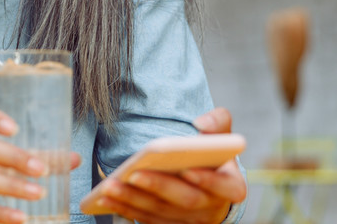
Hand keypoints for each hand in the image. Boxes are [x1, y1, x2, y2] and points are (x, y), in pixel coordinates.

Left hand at [92, 108, 246, 223]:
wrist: (206, 182)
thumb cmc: (212, 156)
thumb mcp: (221, 136)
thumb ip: (218, 123)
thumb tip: (202, 123)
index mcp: (230, 185)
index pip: (225, 187)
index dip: (209, 181)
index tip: (188, 170)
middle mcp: (211, 208)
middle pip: (185, 200)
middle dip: (159, 187)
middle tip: (135, 174)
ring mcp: (190, 220)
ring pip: (161, 212)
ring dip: (133, 200)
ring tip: (110, 185)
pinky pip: (147, 219)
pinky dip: (126, 208)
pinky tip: (106, 197)